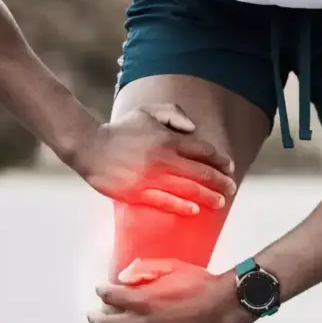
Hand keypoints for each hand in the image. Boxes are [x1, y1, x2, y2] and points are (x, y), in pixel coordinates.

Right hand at [71, 104, 236, 215]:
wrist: (89, 146)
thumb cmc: (121, 130)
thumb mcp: (147, 112)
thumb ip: (173, 114)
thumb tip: (194, 128)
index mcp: (167, 138)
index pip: (203, 150)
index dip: (220, 159)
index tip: (230, 166)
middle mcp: (163, 158)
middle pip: (201, 171)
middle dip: (220, 181)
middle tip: (232, 187)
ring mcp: (150, 177)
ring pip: (187, 189)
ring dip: (208, 196)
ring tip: (221, 202)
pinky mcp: (137, 192)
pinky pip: (165, 202)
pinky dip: (181, 206)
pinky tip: (195, 210)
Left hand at [85, 258, 253, 322]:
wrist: (223, 306)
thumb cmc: (198, 283)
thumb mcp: (170, 268)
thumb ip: (143, 270)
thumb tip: (122, 278)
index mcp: (144, 301)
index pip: (110, 297)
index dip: (102, 292)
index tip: (100, 289)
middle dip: (95, 318)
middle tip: (92, 314)